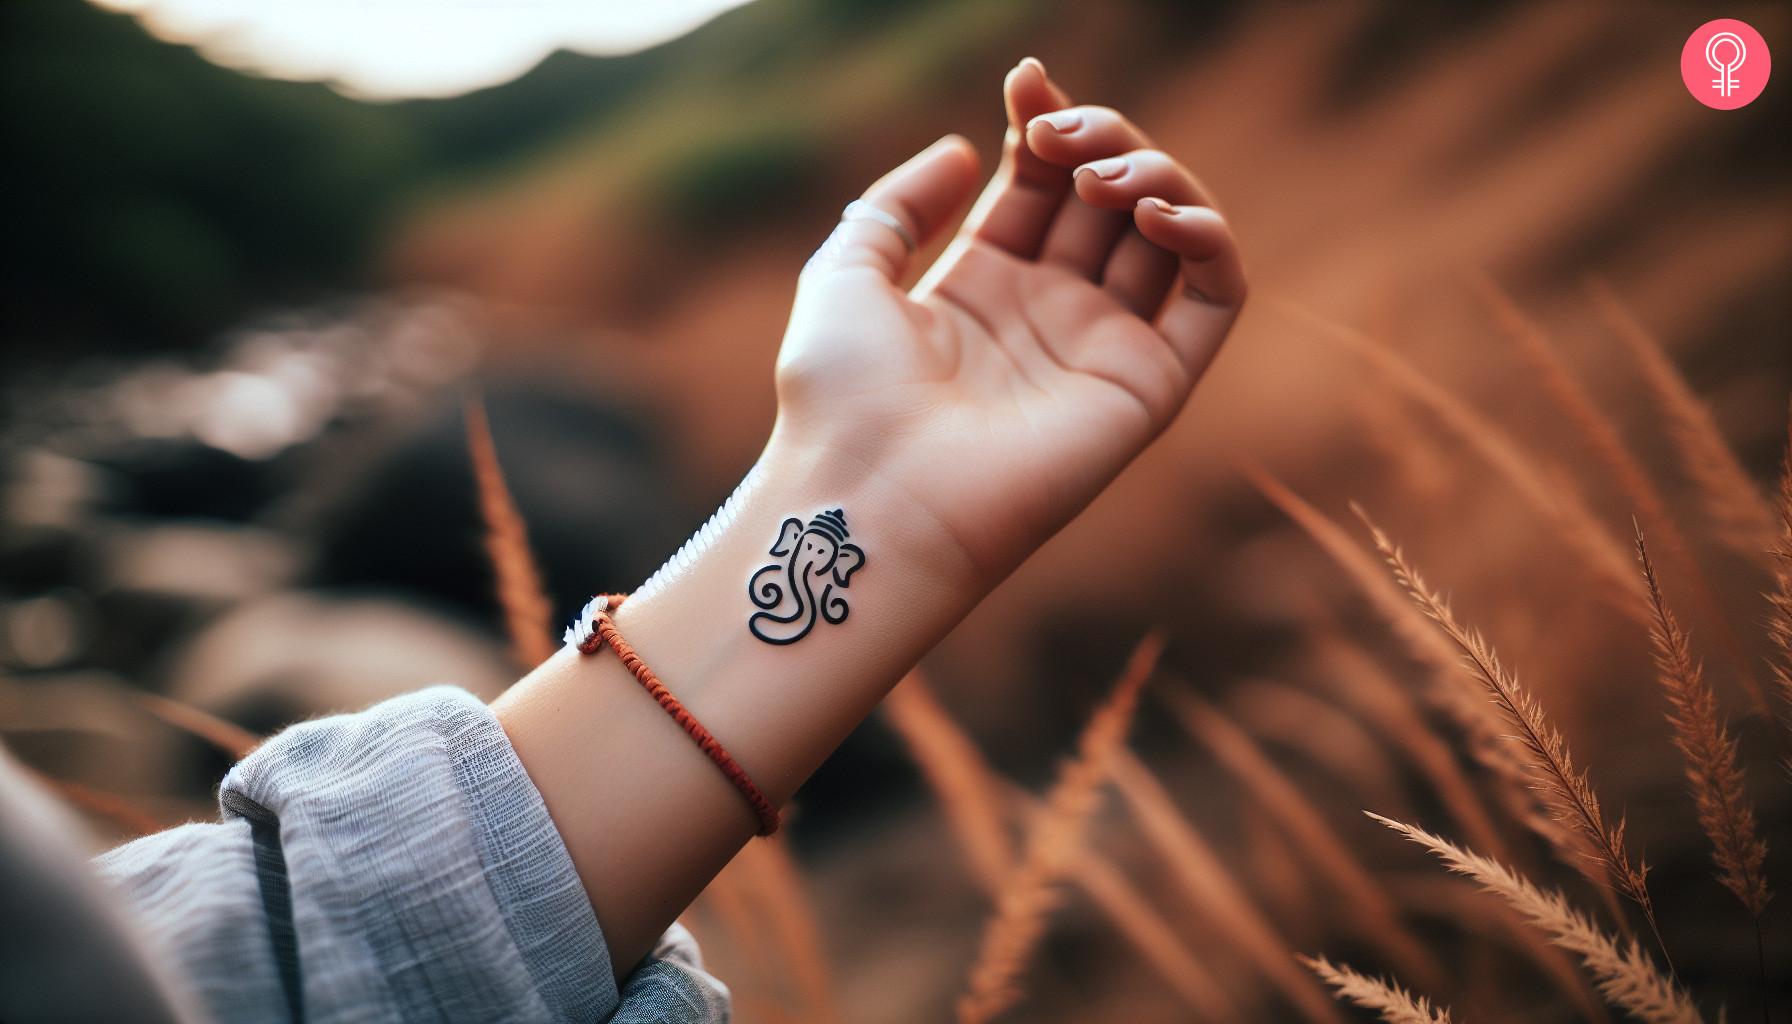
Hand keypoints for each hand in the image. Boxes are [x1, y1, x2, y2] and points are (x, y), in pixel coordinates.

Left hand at [494, 59, 1246, 981]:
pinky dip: (1211, 240)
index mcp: (980, 286)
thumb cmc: (842, 397)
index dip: (1044, 121)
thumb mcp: (845, 272)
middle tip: (1058, 136)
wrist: (871, 499)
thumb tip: (964, 147)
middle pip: (1107, 196)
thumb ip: (896, 203)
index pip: (1041, 182)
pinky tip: (1161, 212)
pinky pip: (1216, 301)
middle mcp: (1048, 314)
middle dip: (1098, 140)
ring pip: (1170, 234)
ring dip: (1156, 176)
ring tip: (1103, 177)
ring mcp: (1101, 349)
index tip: (1026, 80)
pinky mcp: (1149, 389)